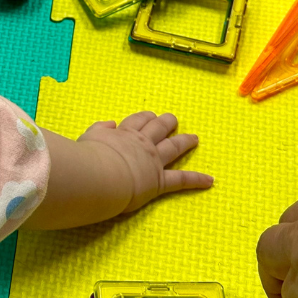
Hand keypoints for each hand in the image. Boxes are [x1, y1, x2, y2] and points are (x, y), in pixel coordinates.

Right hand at [79, 111, 213, 213]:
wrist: (99, 174)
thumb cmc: (89, 157)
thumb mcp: (88, 137)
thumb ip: (99, 129)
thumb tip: (109, 124)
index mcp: (124, 134)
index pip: (138, 121)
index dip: (145, 117)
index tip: (149, 116)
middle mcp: (142, 144)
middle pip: (159, 128)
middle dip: (167, 123)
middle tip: (173, 120)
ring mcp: (153, 161)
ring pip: (173, 147)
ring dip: (185, 141)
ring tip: (194, 138)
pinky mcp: (159, 181)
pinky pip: (181, 180)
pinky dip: (196, 180)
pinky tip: (209, 180)